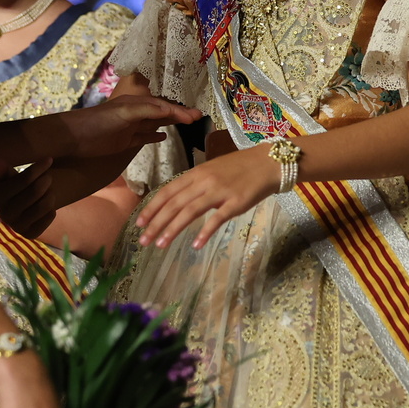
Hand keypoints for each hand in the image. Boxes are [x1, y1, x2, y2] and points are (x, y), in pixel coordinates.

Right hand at [0, 158, 55, 240]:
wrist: (16, 210)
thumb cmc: (12, 188)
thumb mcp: (5, 177)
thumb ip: (2, 169)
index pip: (25, 179)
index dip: (39, 168)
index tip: (49, 160)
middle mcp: (5, 214)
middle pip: (36, 191)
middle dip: (46, 180)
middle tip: (48, 177)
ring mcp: (17, 226)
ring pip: (44, 205)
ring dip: (51, 193)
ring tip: (48, 190)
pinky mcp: (30, 234)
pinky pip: (50, 217)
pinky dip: (52, 208)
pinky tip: (46, 206)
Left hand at [56, 95, 201, 158]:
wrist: (75, 137)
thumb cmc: (99, 122)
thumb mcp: (124, 113)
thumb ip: (146, 110)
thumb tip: (169, 110)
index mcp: (137, 104)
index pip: (163, 107)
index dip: (179, 111)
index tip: (196, 116)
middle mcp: (136, 114)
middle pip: (162, 114)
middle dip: (179, 115)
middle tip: (197, 118)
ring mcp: (131, 128)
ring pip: (155, 125)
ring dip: (170, 123)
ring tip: (186, 124)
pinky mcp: (125, 142)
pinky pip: (144, 138)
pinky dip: (154, 137)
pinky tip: (164, 138)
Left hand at [135, 145, 279, 249]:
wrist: (269, 162)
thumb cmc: (241, 167)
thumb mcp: (213, 170)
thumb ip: (196, 185)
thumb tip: (179, 202)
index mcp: (196, 173)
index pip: (167, 191)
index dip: (152, 208)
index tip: (139, 223)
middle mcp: (204, 181)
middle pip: (174, 204)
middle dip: (156, 223)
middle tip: (143, 240)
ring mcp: (219, 191)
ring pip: (190, 211)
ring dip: (173, 229)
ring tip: (161, 245)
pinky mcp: (235, 202)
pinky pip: (216, 219)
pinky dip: (204, 232)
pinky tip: (195, 244)